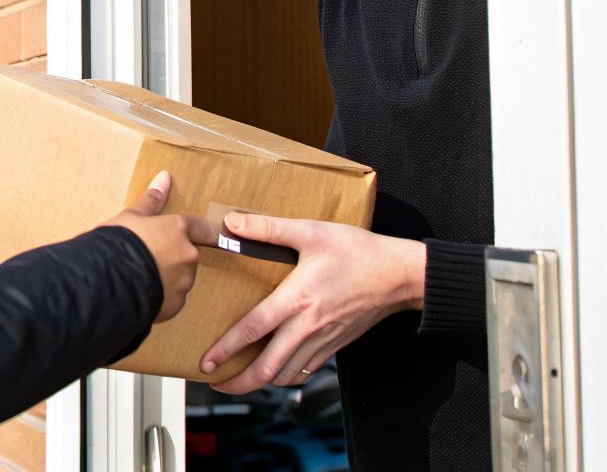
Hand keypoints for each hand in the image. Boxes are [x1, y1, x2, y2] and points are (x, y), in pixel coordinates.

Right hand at [101, 172, 218, 321]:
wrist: (106, 281)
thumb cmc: (118, 243)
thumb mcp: (131, 217)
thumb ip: (151, 200)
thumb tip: (165, 176)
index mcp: (178, 231)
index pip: (203, 229)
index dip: (204, 231)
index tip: (208, 234)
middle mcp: (187, 256)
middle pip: (187, 256)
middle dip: (172, 257)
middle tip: (148, 258)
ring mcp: (182, 283)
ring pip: (179, 279)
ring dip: (166, 277)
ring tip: (140, 277)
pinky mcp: (174, 306)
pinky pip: (170, 299)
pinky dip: (160, 296)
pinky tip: (140, 292)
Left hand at [200, 213, 424, 391]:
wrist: (399, 275)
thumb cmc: (358, 251)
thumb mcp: (311, 232)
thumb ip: (268, 228)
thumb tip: (230, 223)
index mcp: (297, 299)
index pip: (254, 330)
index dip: (227, 349)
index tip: (206, 362)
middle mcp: (308, 326)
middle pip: (268, 367)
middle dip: (239, 382)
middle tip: (216, 383)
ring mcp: (323, 340)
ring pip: (287, 375)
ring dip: (261, 382)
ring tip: (240, 381)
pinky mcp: (335, 346)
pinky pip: (306, 371)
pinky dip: (285, 377)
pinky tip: (275, 371)